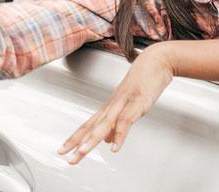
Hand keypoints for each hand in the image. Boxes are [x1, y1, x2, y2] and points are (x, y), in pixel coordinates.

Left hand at [58, 43, 173, 163]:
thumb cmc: (142, 83)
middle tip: (64, 155)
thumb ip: (116, 125)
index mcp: (108, 109)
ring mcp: (123, 104)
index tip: (63, 150)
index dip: (74, 139)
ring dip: (92, 139)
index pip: (87, 127)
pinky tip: (115, 147)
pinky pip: (126, 121)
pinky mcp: (136, 103)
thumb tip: (107, 140)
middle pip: (90, 127)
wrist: (155, 62)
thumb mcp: (128, 108)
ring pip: (104, 125)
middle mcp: (111, 107)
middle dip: (76, 142)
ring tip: (82, 152)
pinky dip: (120, 135)